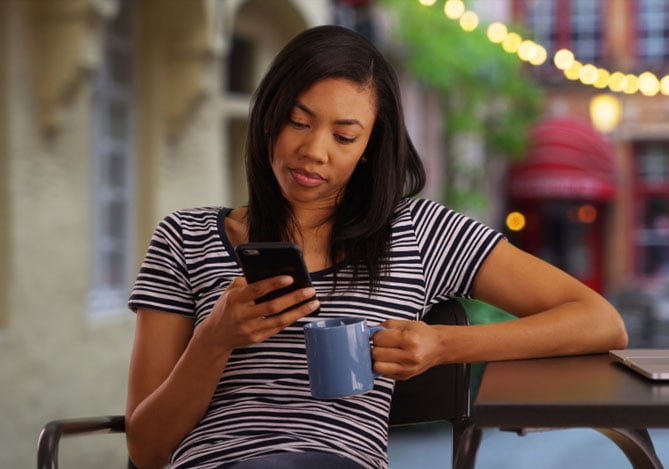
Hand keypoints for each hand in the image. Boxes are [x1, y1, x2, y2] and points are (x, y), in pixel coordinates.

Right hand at [196, 276, 318, 352]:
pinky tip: (303, 311)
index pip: (257, 290)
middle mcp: (242, 315)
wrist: (215, 336)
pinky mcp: (257, 338)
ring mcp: (250, 329)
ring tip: (314, 302)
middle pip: (272, 306)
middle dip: (294, 298)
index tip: (290, 278)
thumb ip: (247, 282)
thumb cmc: (227, 307)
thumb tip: (273, 274)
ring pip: (279, 320)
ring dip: (299, 311)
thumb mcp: (230, 292)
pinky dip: (292, 319)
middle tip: (310, 290)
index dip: (274, 284)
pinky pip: (278, 327)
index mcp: (235, 299)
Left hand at [371, 320, 444, 379]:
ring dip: (377, 359)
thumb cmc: (421, 333)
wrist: (438, 347)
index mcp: (409, 340)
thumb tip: (369, 332)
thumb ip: (385, 326)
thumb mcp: (405, 323)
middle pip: (376, 354)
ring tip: (384, 352)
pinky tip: (390, 359)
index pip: (379, 339)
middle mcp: (409, 356)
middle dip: (375, 347)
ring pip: (377, 367)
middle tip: (382, 344)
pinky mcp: (405, 377)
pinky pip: (384, 373)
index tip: (380, 334)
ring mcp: (407, 369)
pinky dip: (383, 366)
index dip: (376, 335)